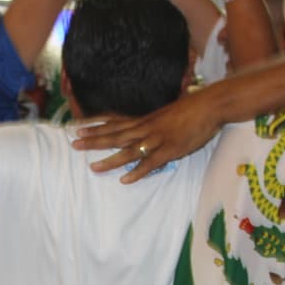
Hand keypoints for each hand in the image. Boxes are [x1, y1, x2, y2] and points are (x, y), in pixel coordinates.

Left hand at [71, 90, 223, 182]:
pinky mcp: (170, 150)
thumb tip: (144, 127)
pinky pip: (150, 163)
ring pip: (129, 150)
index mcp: (145, 120)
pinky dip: (137, 171)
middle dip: (94, 141)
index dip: (96, 126)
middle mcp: (146, 128)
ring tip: (93, 167)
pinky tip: (125, 180)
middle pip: (115, 135)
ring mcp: (157, 139)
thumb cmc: (191, 109)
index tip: (78, 128)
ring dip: (110, 159)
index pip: (115, 122)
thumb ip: (153, 122)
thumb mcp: (166, 114)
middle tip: (74, 145)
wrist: (210, 105)